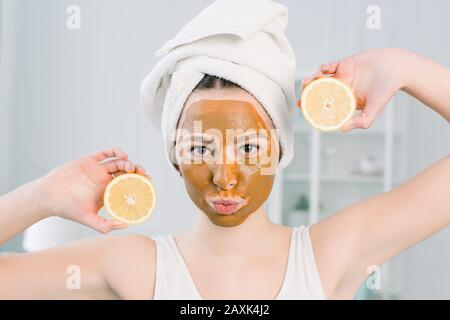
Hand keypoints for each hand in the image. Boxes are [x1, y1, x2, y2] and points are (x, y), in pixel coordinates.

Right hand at [37, 148, 149, 232]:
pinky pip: (105, 153)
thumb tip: (126, 225)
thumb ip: (104, 225)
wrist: (47, 196)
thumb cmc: (66, 209)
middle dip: (137, 172)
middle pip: (126, 173)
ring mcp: (97, 170)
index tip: (148, 184)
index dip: (139, 183)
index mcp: (107, 193)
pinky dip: (116, 152)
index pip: (128, 186)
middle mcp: (104, 180)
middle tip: (143, 174)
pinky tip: (123, 156)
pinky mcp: (89, 160)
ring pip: (118, 162)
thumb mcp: (88, 219)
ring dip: (128, 163)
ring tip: (132, 168)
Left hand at [297, 48, 411, 130]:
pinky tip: (322, 72)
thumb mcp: (374, 109)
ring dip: (312, 81)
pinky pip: (329, 66)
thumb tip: (342, 129)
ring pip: (321, 79)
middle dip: (308, 95)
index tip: (304, 111)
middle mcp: (342, 89)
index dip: (314, 108)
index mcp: (346, 101)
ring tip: (307, 83)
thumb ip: (361, 122)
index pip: (326, 106)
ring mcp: (343, 76)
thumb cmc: (387, 89)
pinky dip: (323, 68)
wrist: (397, 67)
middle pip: (319, 93)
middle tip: (301, 98)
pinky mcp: (345, 63)